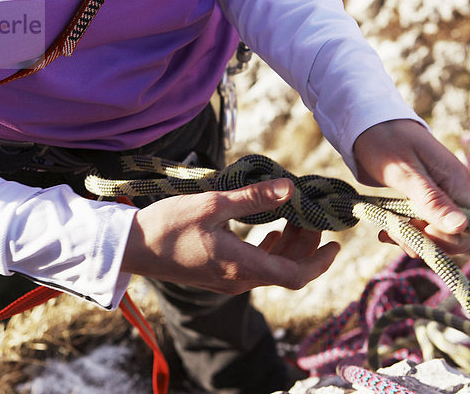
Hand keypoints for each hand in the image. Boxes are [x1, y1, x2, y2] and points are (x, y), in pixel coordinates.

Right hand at [122, 178, 339, 293]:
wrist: (133, 247)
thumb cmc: (168, 225)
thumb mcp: (212, 205)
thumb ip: (253, 198)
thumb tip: (290, 188)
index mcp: (241, 266)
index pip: (296, 275)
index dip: (321, 262)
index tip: (336, 243)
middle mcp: (238, 280)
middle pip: (287, 271)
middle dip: (307, 246)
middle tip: (314, 217)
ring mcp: (227, 281)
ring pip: (271, 269)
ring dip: (289, 248)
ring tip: (295, 219)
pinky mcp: (217, 276)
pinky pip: (254, 267)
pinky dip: (269, 250)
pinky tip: (270, 231)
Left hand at [353, 119, 469, 254]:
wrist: (366, 125)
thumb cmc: (385, 141)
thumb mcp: (404, 172)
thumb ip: (431, 199)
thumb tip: (461, 226)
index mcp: (455, 182)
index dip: (451, 239)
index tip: (421, 231)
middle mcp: (451, 191)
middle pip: (458, 235)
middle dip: (430, 242)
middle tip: (398, 233)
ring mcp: (436, 196)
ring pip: (436, 234)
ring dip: (413, 240)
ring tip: (386, 232)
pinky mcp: (419, 200)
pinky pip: (420, 225)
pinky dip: (404, 232)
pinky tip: (384, 230)